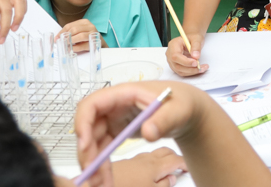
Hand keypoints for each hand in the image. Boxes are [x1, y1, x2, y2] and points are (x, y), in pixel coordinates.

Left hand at [58, 19, 101, 52]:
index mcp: (84, 22)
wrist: (100, 43)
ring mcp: (93, 34)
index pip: (69, 25)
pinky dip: (76, 48)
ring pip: (80, 36)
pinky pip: (84, 45)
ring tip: (66, 45)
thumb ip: (69, 33)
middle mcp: (90, 26)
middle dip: (66, 37)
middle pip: (75, 29)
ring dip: (71, 41)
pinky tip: (72, 50)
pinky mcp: (94, 42)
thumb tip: (57, 39)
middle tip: (61, 42)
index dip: (61, 32)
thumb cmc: (87, 38)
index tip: (56, 39)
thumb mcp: (79, 32)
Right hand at [75, 82, 202, 186]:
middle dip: (87, 152)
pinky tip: (104, 179)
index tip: (84, 146)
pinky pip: (102, 148)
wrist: (187, 111)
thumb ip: (164, 120)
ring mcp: (114, 119)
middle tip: (92, 175)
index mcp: (125, 93)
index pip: (93, 104)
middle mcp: (114, 105)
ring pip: (93, 141)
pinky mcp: (116, 131)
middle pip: (89, 127)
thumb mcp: (178, 110)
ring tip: (100, 183)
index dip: (83, 123)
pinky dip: (102, 164)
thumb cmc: (182, 103)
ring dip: (93, 163)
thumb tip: (148, 133)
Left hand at [110, 149, 184, 186]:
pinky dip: (149, 161)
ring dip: (161, 157)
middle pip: (166, 152)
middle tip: (180, 165)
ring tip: (164, 166)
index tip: (189, 168)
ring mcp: (134, 160)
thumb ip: (163, 185)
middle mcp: (145, 159)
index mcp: (155, 166)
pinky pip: (142, 158)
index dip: (185, 163)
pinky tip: (145, 169)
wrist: (97, 185)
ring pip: (153, 154)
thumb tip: (172, 179)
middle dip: (174, 156)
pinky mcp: (124, 164)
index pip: (176, 160)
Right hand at [166, 35, 207, 76]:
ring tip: (203, 68)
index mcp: (173, 45)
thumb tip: (195, 56)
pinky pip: (182, 72)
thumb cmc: (193, 38)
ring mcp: (172, 61)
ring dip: (192, 72)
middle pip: (177, 65)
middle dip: (190, 69)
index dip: (185, 61)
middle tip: (201, 67)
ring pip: (180, 71)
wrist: (191, 40)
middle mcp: (170, 54)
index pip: (175, 56)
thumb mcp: (196, 39)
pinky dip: (191, 72)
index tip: (196, 62)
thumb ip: (196, 47)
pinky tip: (199, 69)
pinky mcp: (175, 66)